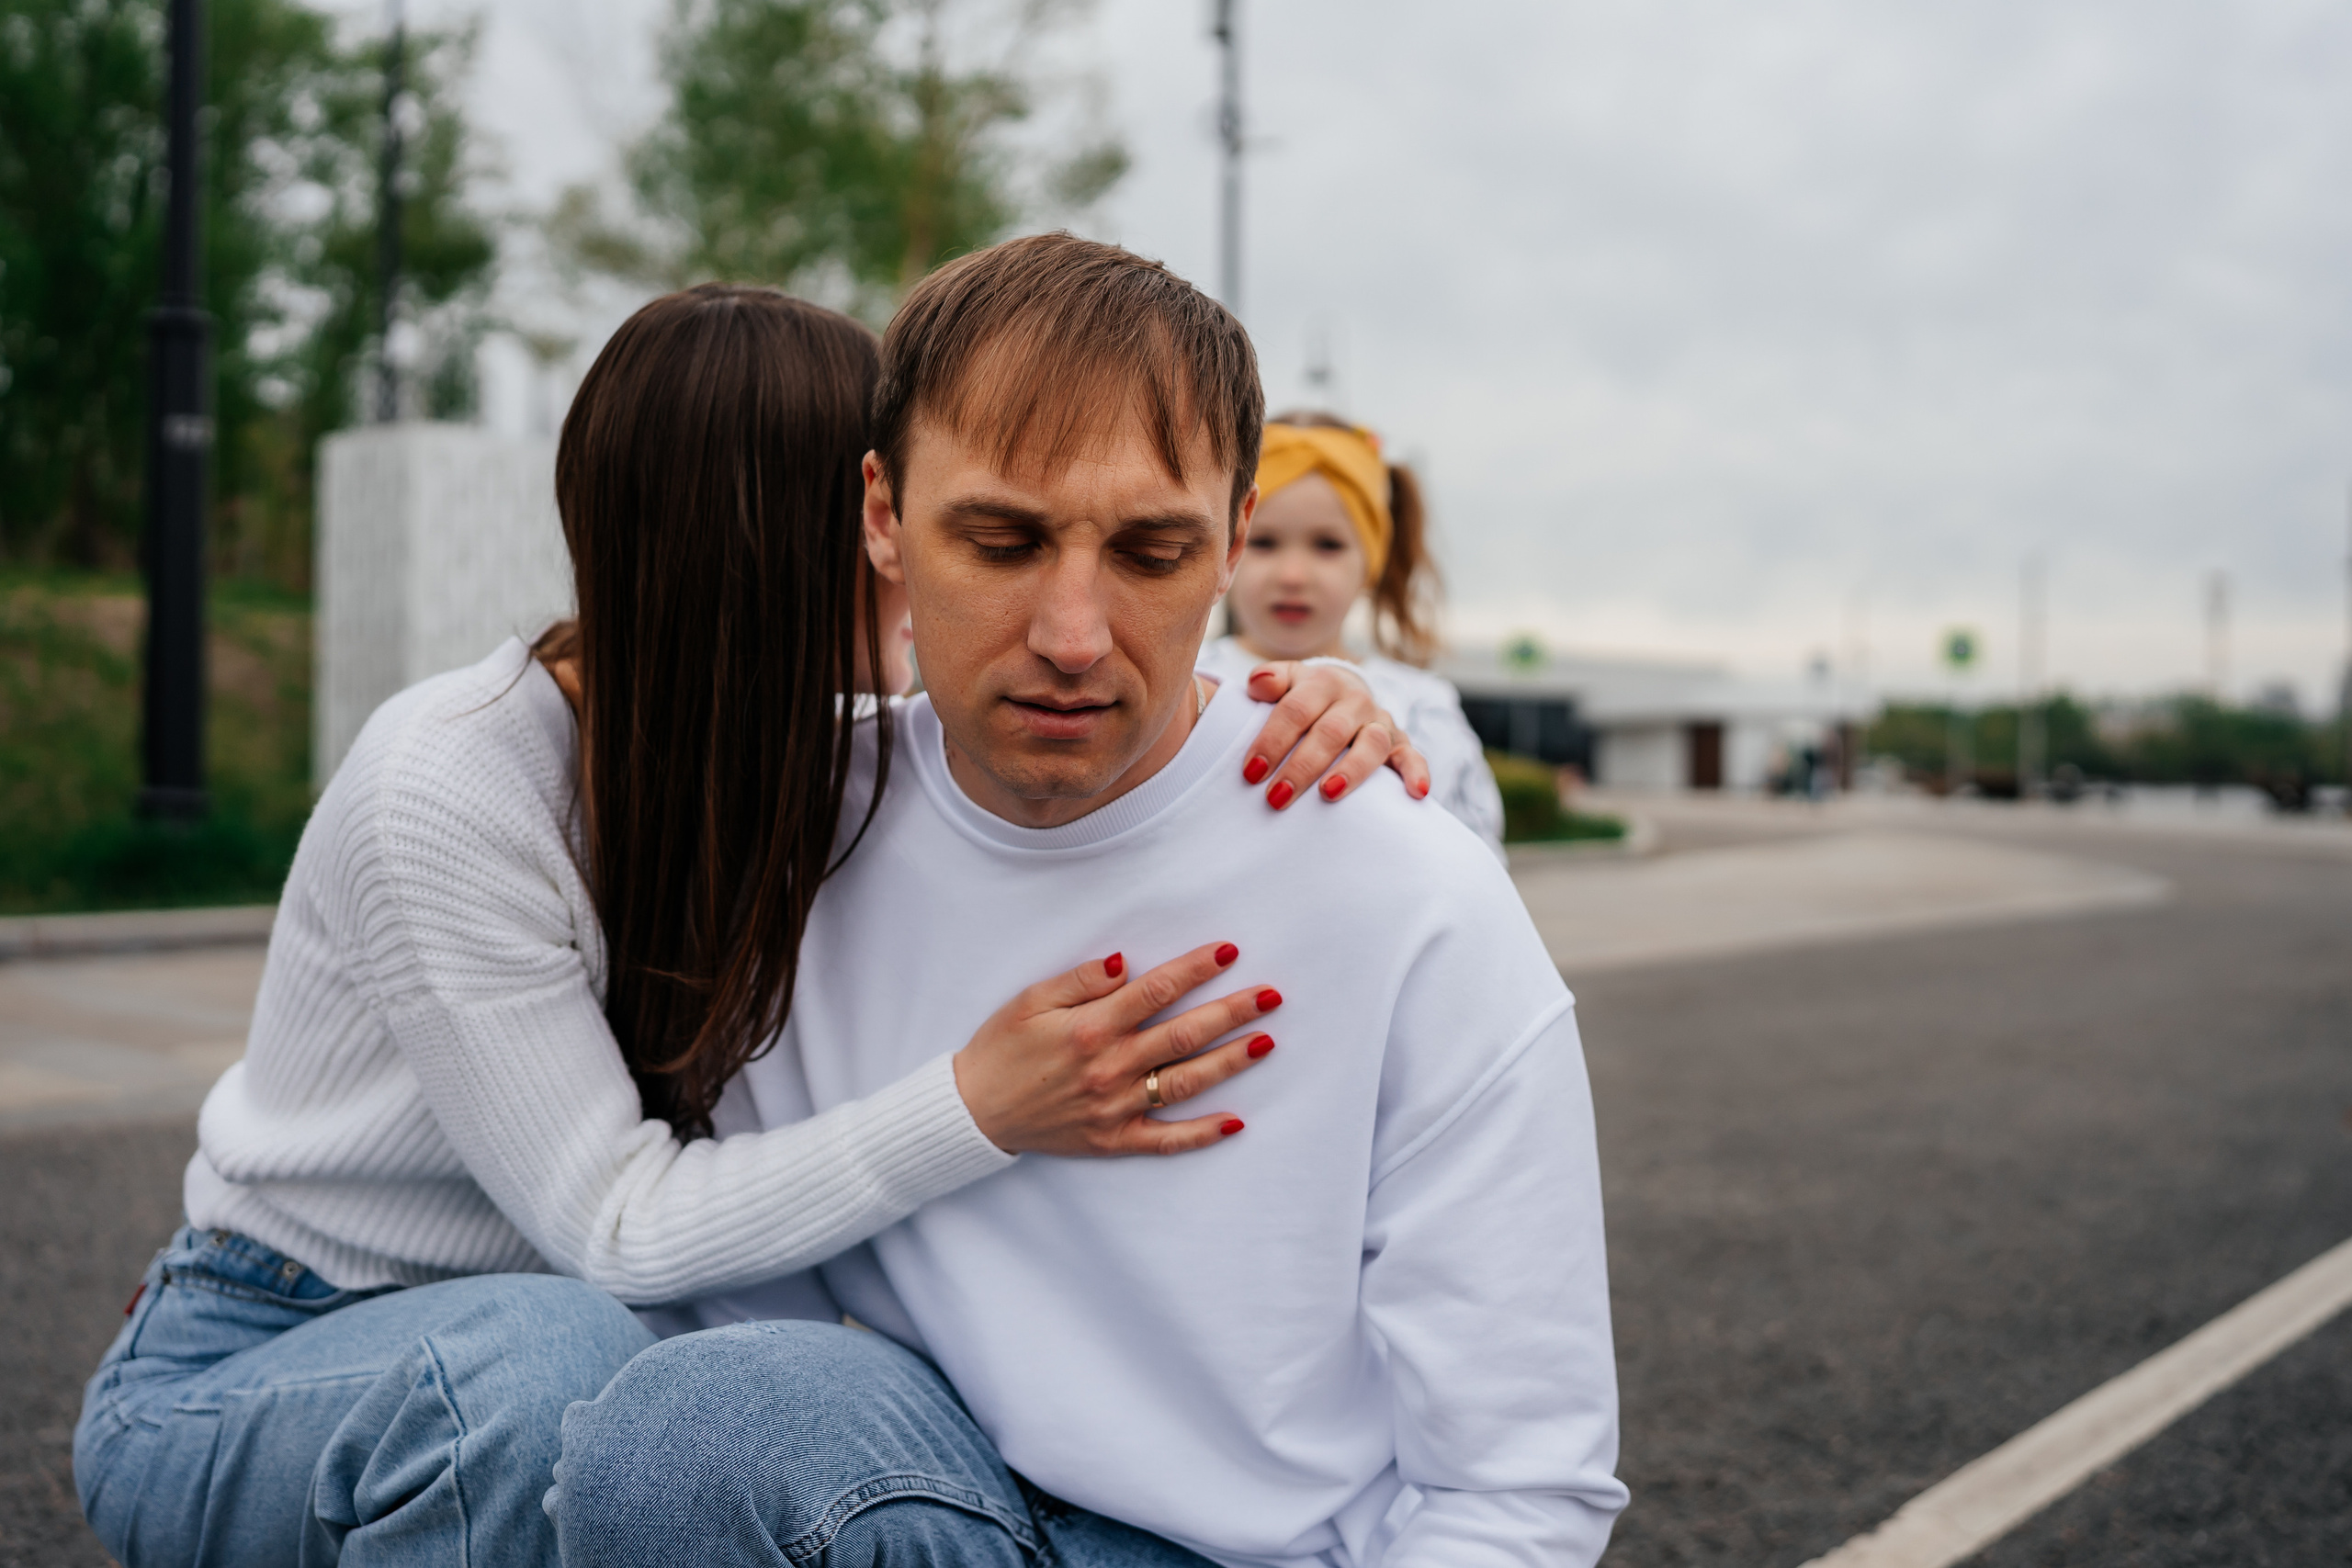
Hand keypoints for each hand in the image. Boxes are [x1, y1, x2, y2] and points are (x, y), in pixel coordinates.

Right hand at [952, 943, 1282, 1156]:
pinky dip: (1202, 1133)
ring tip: (1265, 1041)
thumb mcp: (1030, 1001)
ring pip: (1186, 1081)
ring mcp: (1115, 1107)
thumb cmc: (1001, 1048)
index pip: (1157, 991)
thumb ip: (1080, 980)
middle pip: (1184, 1035)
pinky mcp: (1113, 1140)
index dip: (1196, 969)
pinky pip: (1166, 1139)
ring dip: (1230, 1061)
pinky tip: (1236, 1121)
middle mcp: (1109, 1067)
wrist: (974, 1111)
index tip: (1229, 951)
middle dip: (1232, 1012)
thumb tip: (1124, 962)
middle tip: (1271, 995)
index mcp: (1090, 1028)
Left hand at [1236, 662, 1431, 808]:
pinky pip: (1412, 756)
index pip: (1296, 710)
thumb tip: (1258, 684)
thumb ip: (1269, 679)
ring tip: (1328, 794)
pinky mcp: (1399, 743)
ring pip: (1371, 744)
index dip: (1272, 740)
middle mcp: (1355, 700)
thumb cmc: (1304, 697)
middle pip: (1331, 732)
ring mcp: (1379, 722)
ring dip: (1351, 770)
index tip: (1251, 772)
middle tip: (1276, 797)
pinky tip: (1416, 793)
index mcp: (1322, 683)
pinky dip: (1416, 772)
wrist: (1345, 692)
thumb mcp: (1287, 681)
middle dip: (1302, 766)